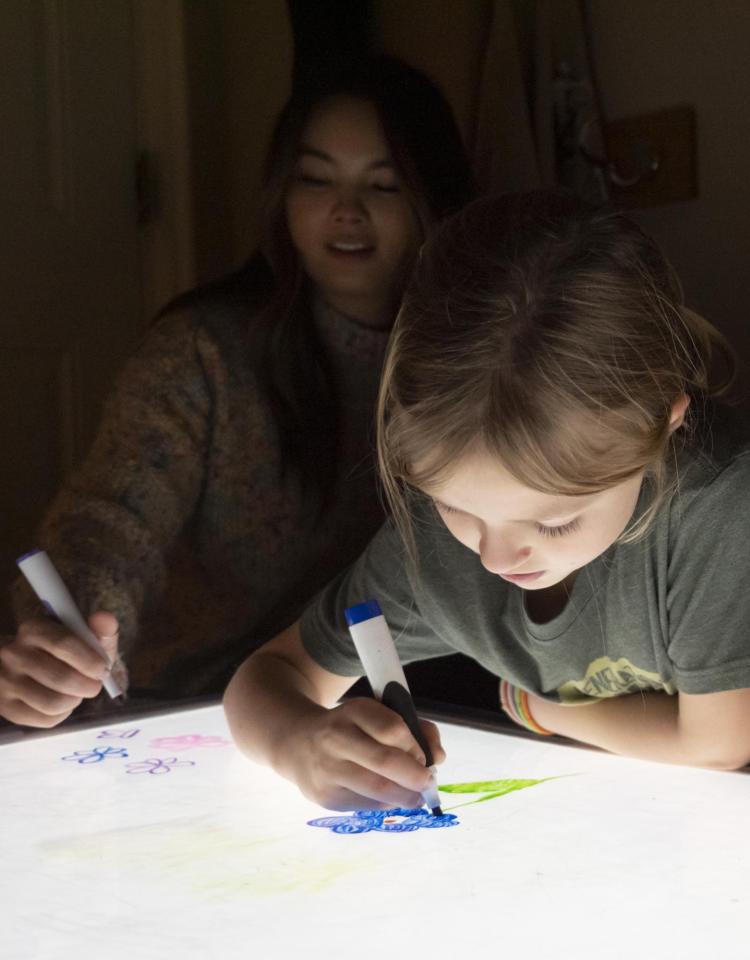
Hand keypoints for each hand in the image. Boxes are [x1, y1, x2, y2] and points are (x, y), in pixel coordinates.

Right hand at [0, 612, 119, 727]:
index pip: (64, 644)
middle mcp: (13, 654)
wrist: (17, 664)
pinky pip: (45, 720)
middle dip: (88, 686)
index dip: (90, 661)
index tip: (103, 669)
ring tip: (78, 693)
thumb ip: (98, 628)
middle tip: (95, 685)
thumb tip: (105, 619)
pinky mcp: (6, 708)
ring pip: (54, 703)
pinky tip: (64, 703)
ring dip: (75, 701)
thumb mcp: (79, 634)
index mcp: (33, 629)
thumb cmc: (56, 649)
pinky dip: (63, 714)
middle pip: (62, 678)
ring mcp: (6, 682)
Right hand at [285, 696, 444, 810]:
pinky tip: (394, 800)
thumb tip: (438, 757)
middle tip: (428, 782)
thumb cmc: (350, 728)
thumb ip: (414, 728)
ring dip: (406, 796)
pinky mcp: (325, 797)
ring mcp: (327, 770)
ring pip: (377, 789)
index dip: (415, 746)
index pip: (392, 728)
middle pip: (385, 762)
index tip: (425, 756)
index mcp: (353, 711)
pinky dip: (388, 805)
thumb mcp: (376, 714)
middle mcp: (336, 738)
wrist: (298, 743)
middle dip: (415, 776)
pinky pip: (366, 805)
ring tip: (417, 796)